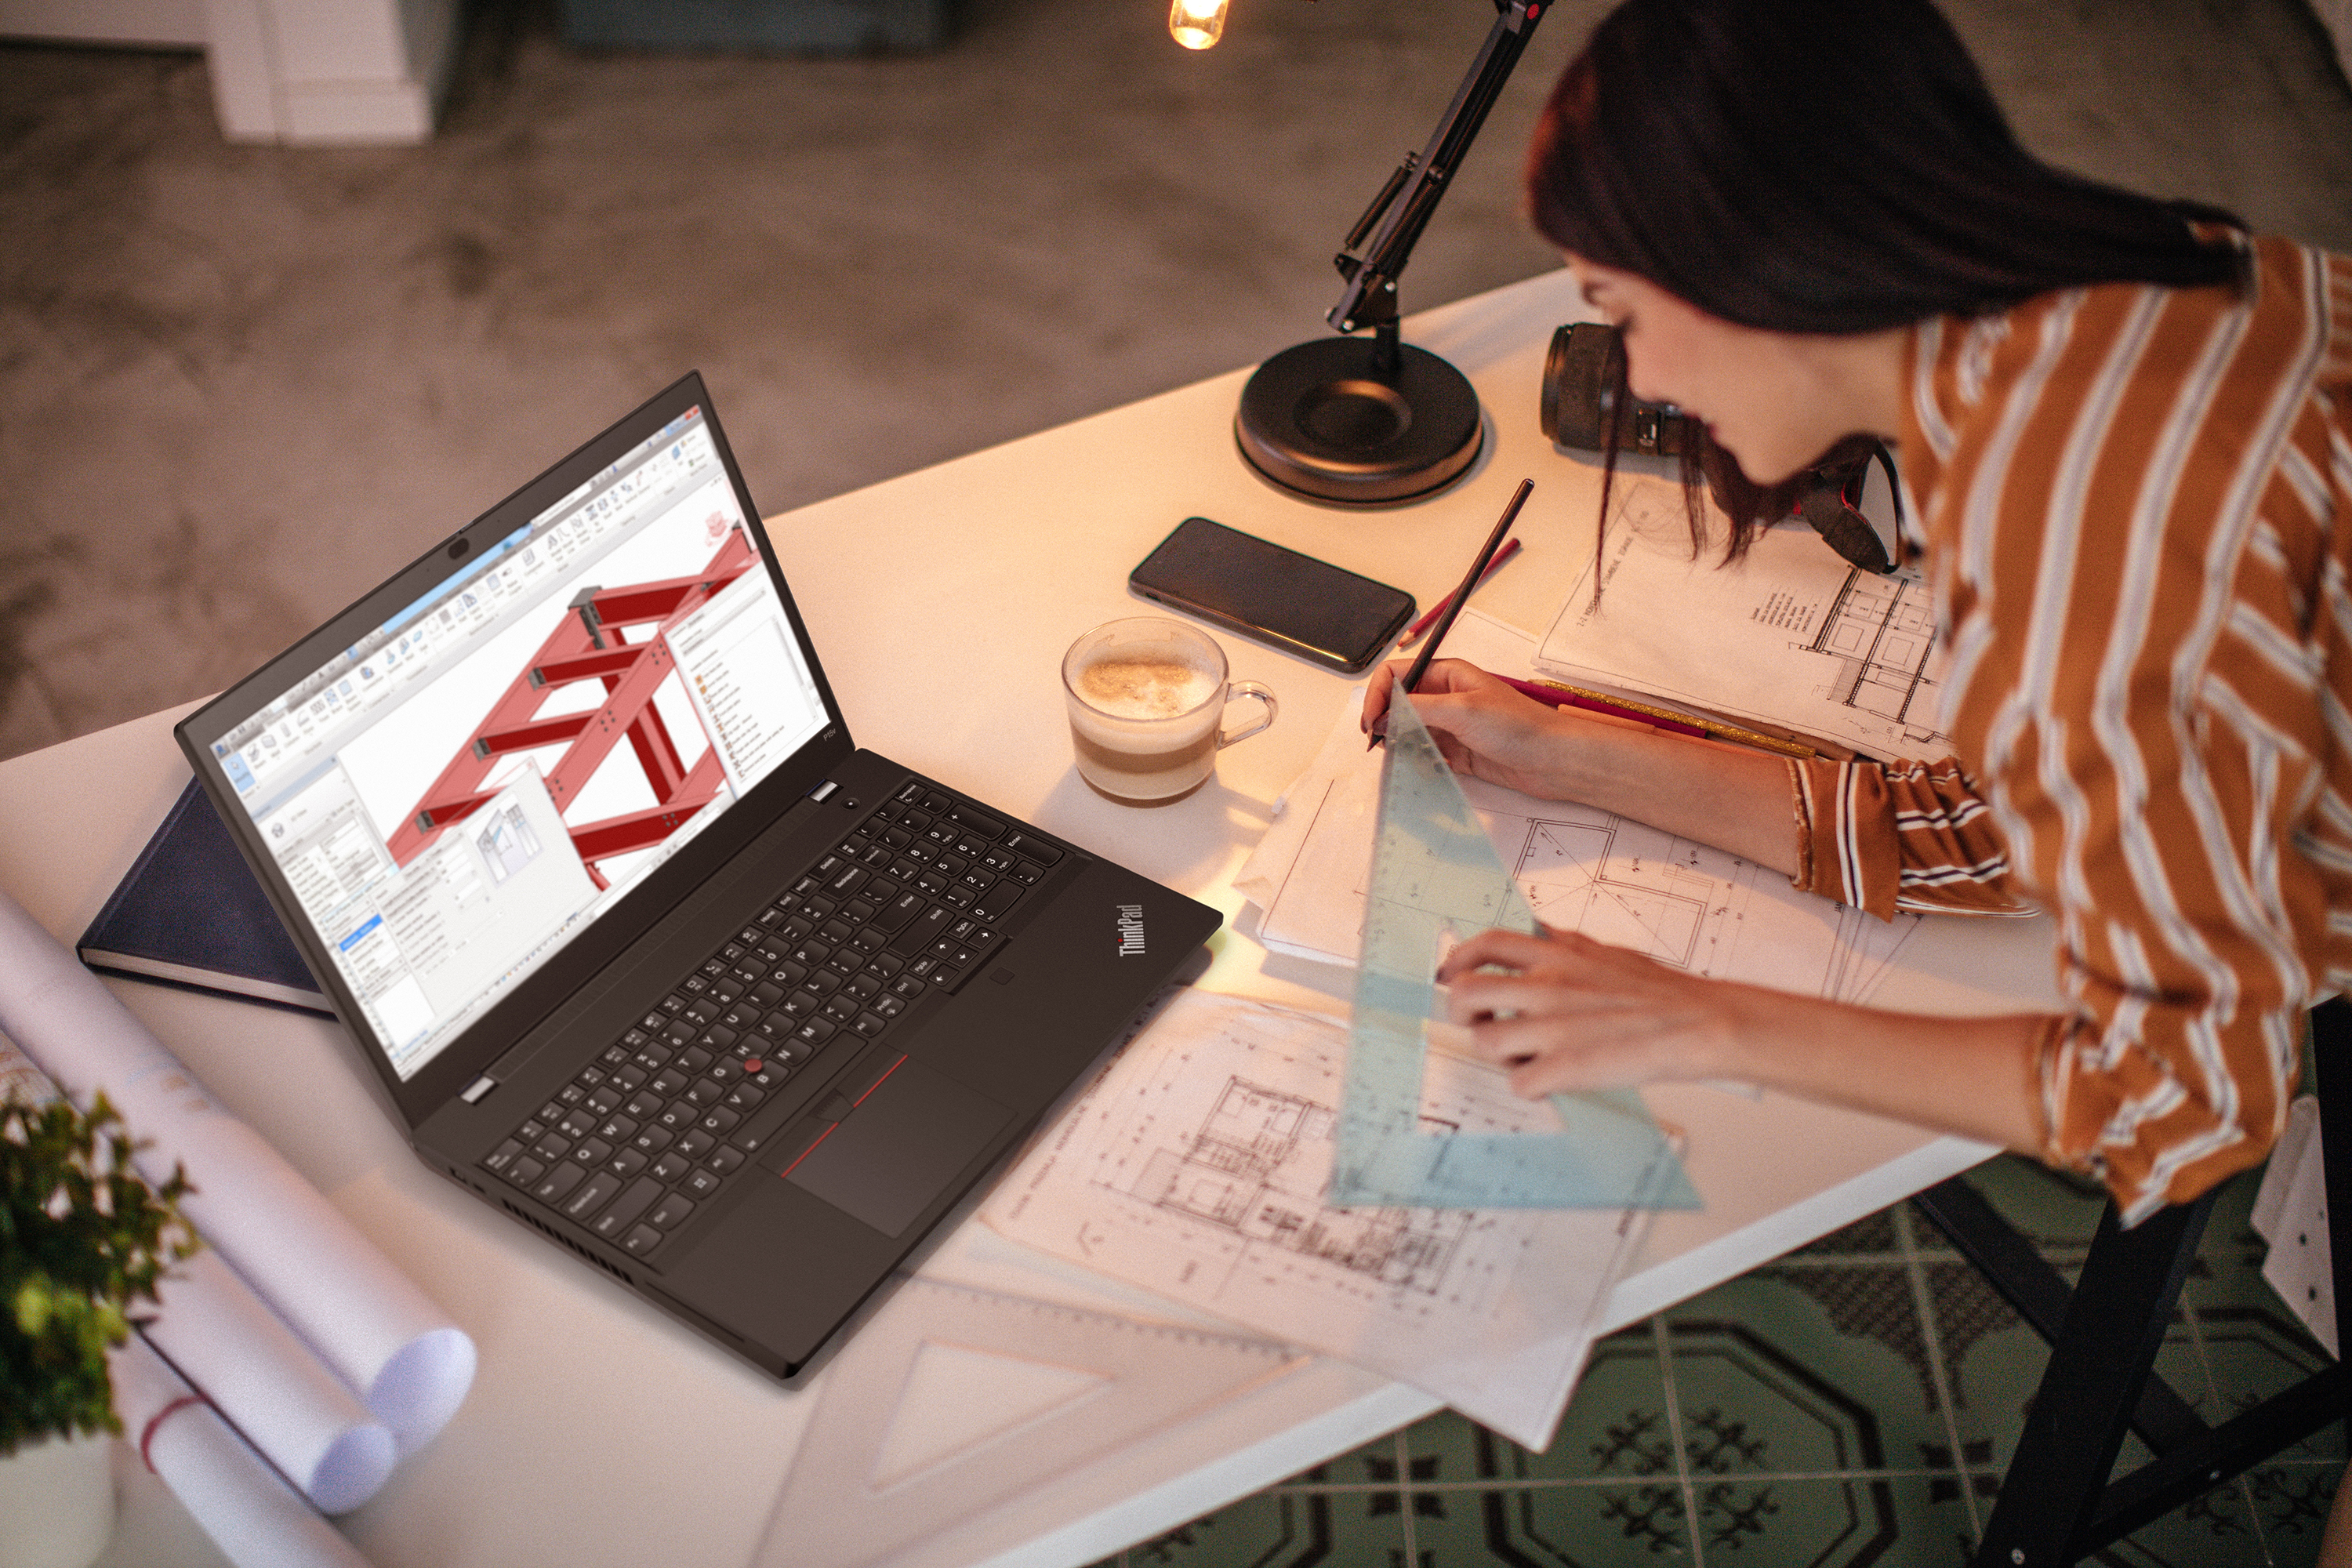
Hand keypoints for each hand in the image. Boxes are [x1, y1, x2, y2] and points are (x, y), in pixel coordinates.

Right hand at [1360, 659, 1587, 800]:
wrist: (1553, 760)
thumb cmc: (1518, 726)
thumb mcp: (1462, 710)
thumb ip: (1416, 711)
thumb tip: (1382, 719)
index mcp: (1447, 674)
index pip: (1396, 675)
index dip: (1377, 696)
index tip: (1372, 724)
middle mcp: (1445, 697)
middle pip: (1398, 704)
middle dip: (1385, 724)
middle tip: (1379, 746)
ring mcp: (1451, 726)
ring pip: (1409, 732)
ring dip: (1399, 746)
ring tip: (1399, 760)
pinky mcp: (1458, 752)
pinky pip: (1425, 755)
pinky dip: (1416, 762)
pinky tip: (1421, 770)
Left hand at [1434, 925, 1742, 1098]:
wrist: (1701, 1023)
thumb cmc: (1662, 993)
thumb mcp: (1609, 951)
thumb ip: (1569, 943)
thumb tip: (1543, 929)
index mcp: (1558, 955)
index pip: (1487, 944)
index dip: (1458, 959)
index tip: (1450, 974)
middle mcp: (1547, 986)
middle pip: (1466, 994)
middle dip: (1463, 1013)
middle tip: (1483, 1023)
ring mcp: (1553, 1028)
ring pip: (1485, 1041)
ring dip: (1498, 1054)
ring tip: (1524, 1056)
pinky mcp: (1565, 1068)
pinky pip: (1518, 1082)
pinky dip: (1528, 1086)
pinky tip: (1550, 1080)